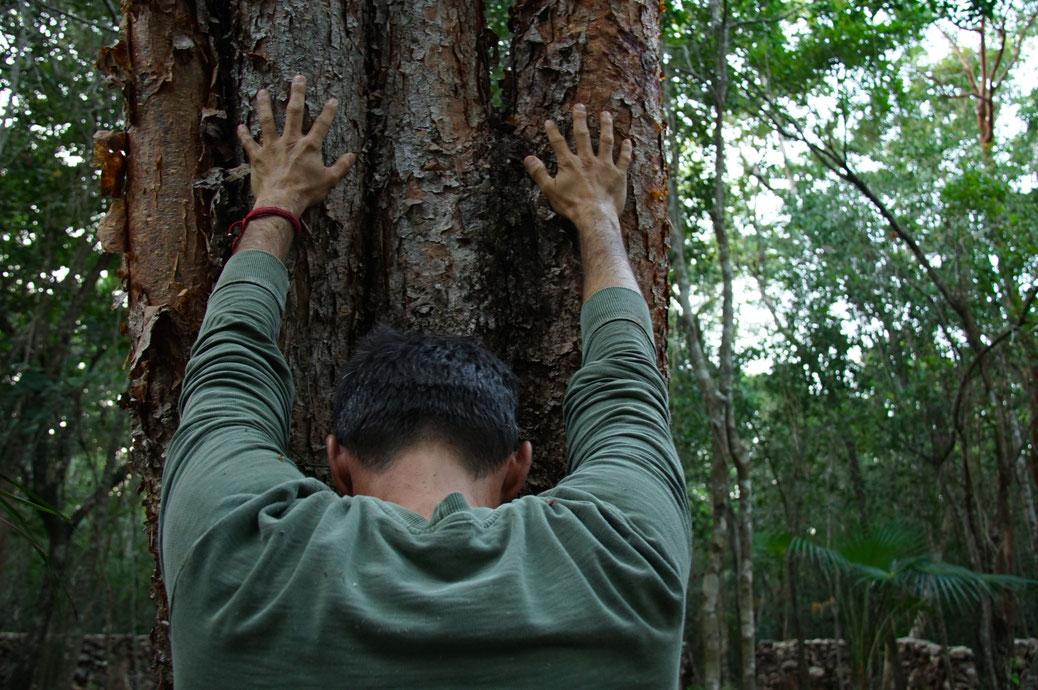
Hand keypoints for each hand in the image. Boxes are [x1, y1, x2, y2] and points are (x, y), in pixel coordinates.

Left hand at [237, 74, 354, 216]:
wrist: (281, 202)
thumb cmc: (305, 192)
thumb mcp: (329, 181)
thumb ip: (341, 167)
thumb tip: (352, 156)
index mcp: (308, 147)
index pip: (321, 125)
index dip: (329, 111)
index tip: (333, 99)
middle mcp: (289, 142)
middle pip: (294, 112)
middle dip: (297, 93)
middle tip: (298, 78)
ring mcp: (271, 147)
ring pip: (267, 120)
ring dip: (264, 105)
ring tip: (262, 91)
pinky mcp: (257, 157)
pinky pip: (249, 143)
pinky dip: (244, 135)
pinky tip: (241, 126)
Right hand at [523, 103, 631, 226]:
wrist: (595, 216)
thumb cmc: (572, 205)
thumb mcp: (550, 190)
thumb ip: (539, 173)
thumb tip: (528, 158)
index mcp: (570, 164)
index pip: (559, 143)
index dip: (553, 131)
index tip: (549, 121)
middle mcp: (588, 160)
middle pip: (583, 135)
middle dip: (580, 119)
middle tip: (580, 106)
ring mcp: (604, 165)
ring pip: (606, 141)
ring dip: (605, 126)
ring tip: (605, 114)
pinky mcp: (618, 174)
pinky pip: (624, 159)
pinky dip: (626, 150)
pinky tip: (628, 141)